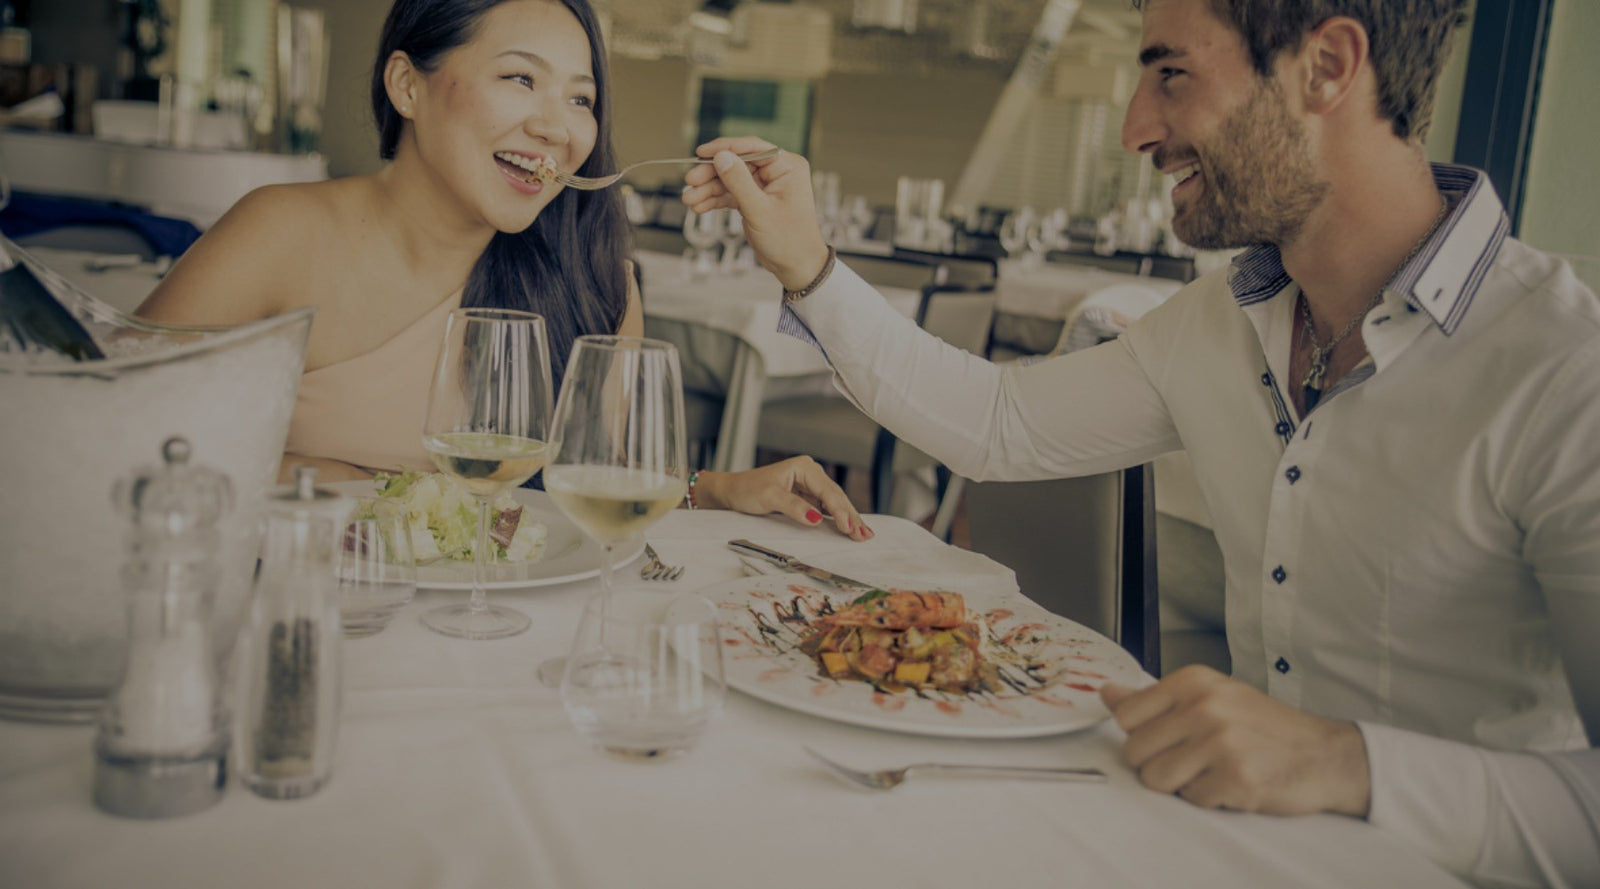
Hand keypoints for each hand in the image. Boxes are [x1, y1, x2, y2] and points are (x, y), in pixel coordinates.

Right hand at [682, 137, 830, 291]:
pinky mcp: (755, 199)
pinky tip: (699, 206)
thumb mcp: (760, 210)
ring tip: (690, 200)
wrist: (796, 267)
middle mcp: (777, 172)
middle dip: (711, 174)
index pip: (751, 148)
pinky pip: (731, 194)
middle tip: (690, 182)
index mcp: (787, 167)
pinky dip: (715, 200)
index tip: (701, 152)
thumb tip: (721, 156)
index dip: (724, 148)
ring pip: (730, 180)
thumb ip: (739, 182)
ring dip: (708, 189)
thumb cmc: (789, 241)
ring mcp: (765, 186)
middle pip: (736, 163)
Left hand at [693, 457, 872, 541]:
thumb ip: (794, 507)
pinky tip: (849, 528)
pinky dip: (837, 519)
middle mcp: (811, 474)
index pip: (828, 491)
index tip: (848, 528)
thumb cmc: (747, 490)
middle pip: (836, 497)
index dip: (840, 511)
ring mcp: (810, 486)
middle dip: (851, 516)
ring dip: (848, 519)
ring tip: (863, 534)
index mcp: (804, 468)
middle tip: (864, 535)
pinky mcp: (807, 497)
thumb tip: (816, 519)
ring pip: (834, 503)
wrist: (732, 492)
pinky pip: (826, 509)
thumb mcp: (769, 497)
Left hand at [1100, 665, 1371, 816]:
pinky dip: (1209, 798)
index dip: (1141, 734)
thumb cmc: (1263, 726)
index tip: (1165, 736)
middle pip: (1135, 751)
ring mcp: (1220, 743)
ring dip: (1180, 784)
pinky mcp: (1235, 778)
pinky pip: (1192, 799)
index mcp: (1193, 681)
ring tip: (1209, 770)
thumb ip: (1154, 698)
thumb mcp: (1210, 696)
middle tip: (1192, 758)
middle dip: (1157, 762)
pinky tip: (1232, 782)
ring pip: (1156, 779)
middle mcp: (1205, 707)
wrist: (1324, 754)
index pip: (1126, 715)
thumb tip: (1106, 693)